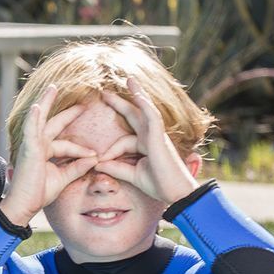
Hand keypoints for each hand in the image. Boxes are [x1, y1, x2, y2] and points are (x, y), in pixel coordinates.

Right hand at [0, 93, 99, 226]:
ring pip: (40, 119)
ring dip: (46, 102)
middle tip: (81, 101)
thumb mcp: (63, 178)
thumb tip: (93, 159)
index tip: (96, 155)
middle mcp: (38, 145)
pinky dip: (34, 118)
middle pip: (53, 123)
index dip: (82, 149)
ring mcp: (31, 145)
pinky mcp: (28, 149)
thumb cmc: (39, 193)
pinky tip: (38, 106)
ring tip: (53, 87)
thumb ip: (77, 167)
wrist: (25, 204)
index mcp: (45, 151)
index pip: (67, 144)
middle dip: (67, 112)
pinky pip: (31, 130)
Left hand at [97, 80, 199, 204]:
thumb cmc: (159, 185)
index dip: (110, 152)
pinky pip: (152, 116)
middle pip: (134, 115)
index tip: (99, 163)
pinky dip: (145, 104)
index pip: (123, 141)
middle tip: (105, 92)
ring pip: (146, 109)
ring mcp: (157, 135)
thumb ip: (115, 167)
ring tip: (129, 80)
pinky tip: (138, 94)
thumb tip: (97, 163)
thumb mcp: (131, 175)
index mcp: (145, 145)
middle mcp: (151, 136)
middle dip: (120, 103)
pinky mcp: (159, 137)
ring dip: (137, 94)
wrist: (176, 194)